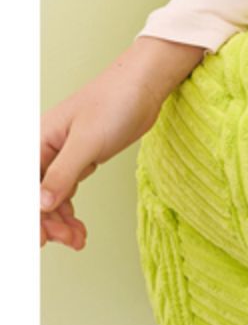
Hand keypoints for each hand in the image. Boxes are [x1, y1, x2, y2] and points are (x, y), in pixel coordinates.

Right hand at [40, 52, 174, 250]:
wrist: (146, 84)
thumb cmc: (116, 100)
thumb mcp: (87, 141)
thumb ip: (62, 174)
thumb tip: (40, 205)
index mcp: (35, 142)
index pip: (24, 189)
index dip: (29, 216)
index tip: (40, 240)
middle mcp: (43, 151)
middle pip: (34, 197)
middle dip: (47, 222)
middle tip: (66, 239)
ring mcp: (61, 156)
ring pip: (50, 199)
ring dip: (60, 222)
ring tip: (78, 239)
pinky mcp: (79, 159)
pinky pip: (65, 192)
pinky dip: (70, 212)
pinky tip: (78, 228)